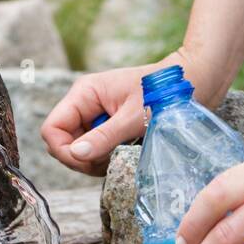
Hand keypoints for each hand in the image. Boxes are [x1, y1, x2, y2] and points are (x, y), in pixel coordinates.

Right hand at [40, 49, 207, 175]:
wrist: (190, 83)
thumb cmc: (163, 94)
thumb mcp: (133, 118)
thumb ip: (104, 137)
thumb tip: (76, 154)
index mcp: (84, 94)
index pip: (52, 129)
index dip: (64, 150)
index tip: (88, 160)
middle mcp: (84, 104)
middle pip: (62, 142)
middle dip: (81, 158)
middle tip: (109, 159)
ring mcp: (94, 116)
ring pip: (78, 149)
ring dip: (95, 160)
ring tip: (121, 153)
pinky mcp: (106, 126)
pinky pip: (94, 149)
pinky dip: (105, 157)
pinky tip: (124, 151)